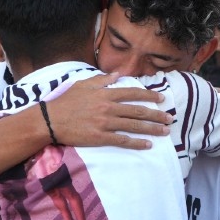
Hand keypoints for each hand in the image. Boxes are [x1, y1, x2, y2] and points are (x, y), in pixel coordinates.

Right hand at [47, 73, 172, 148]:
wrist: (50, 120)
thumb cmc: (65, 101)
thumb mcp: (83, 84)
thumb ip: (102, 80)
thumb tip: (117, 74)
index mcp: (105, 93)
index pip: (133, 93)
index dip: (149, 95)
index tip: (161, 99)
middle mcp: (108, 107)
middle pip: (138, 111)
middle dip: (156, 115)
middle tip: (169, 118)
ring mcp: (105, 123)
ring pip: (134, 126)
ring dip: (151, 129)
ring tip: (164, 132)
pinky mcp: (100, 137)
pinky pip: (122, 140)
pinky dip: (136, 143)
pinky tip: (147, 145)